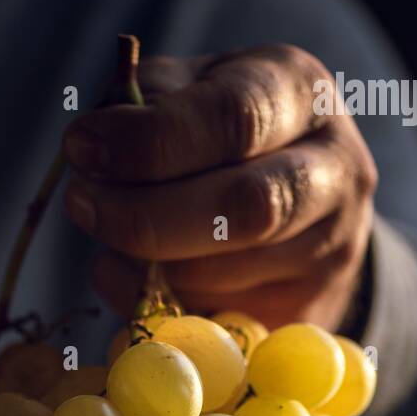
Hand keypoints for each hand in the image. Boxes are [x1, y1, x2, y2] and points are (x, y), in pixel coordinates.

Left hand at [63, 45, 377, 330]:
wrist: (303, 203)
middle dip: (145, 214)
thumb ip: (144, 107)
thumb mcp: (192, 91)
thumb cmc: (228, 135)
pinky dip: (160, 309)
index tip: (81, 148)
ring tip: (112, 242)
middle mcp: (334, 172)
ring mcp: (329, 252)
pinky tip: (142, 283)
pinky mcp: (306, 314)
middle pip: (243, 207)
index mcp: (302, 94)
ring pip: (221, 275)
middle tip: (82, 206)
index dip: (152, 140)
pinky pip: (215, 323)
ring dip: (145, 266)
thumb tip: (93, 151)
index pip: (234, 118)